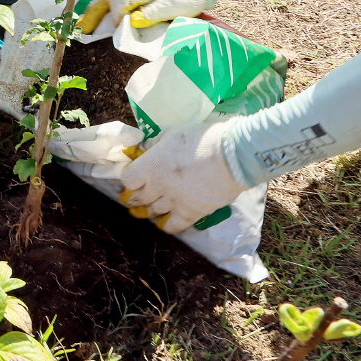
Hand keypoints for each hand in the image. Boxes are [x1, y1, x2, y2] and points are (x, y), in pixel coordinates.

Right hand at [80, 0, 207, 32]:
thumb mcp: (173, 6)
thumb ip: (153, 13)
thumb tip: (133, 21)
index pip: (120, 0)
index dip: (116, 15)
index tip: (116, 29)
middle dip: (92, 13)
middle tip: (81, 30)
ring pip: (106, 0)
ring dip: (93, 13)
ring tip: (81, 28)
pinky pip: (111, 3)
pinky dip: (100, 12)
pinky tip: (93, 23)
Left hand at [119, 123, 247, 232]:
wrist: (233, 155)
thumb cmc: (202, 138)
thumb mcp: (172, 134)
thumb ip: (156, 146)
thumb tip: (145, 151)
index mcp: (151, 165)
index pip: (128, 179)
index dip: (128, 179)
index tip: (130, 179)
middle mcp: (158, 186)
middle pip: (138, 197)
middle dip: (132, 198)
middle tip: (130, 199)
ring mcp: (174, 201)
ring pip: (153, 211)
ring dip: (147, 211)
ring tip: (144, 210)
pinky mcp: (192, 213)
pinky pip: (174, 225)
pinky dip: (167, 225)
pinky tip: (164, 224)